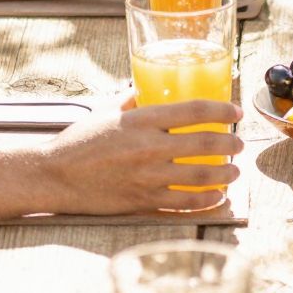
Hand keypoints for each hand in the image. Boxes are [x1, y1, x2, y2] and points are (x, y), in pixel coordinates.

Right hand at [36, 99, 244, 214]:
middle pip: (206, 144)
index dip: (222, 109)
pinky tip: (217, 197)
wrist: (54, 176)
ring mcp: (148, 177)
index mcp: (141, 120)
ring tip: (233, 171)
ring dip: (226, 174)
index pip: (194, 110)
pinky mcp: (143, 201)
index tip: (236, 111)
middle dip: (231, 144)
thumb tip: (152, 89)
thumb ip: (133, 101)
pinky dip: (207, 201)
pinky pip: (185, 203)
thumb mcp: (106, 112)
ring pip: (202, 176)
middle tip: (238, 144)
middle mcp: (149, 147)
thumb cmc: (79, 142)